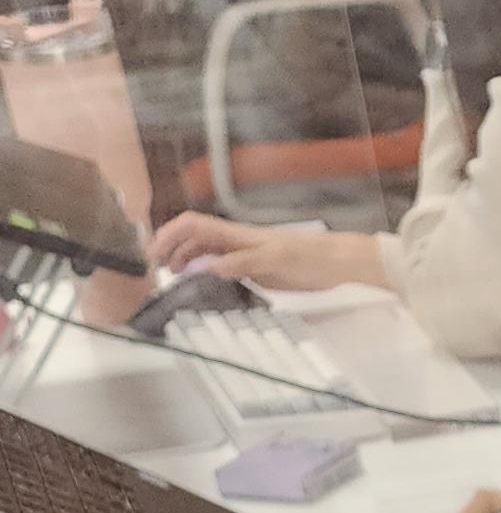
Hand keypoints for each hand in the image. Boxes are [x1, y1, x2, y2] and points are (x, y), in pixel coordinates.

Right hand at [146, 211, 348, 296]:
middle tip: (157, 273)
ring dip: (186, 262)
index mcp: (236, 234)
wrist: (336, 262)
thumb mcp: (273, 259)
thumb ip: (239, 262)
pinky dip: (205, 273)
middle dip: (171, 249)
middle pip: (193, 239)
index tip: (153, 255)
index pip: (192, 226)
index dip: (169, 235)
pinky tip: (202, 286)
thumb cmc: (308, 256)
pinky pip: (221, 267)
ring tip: (174, 280)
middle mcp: (234, 241)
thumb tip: (203, 266)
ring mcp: (243, 254)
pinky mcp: (253, 269)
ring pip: (204, 253)